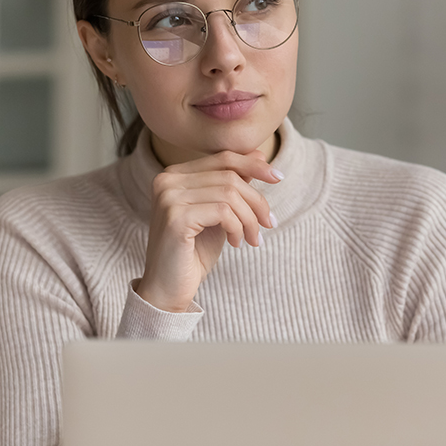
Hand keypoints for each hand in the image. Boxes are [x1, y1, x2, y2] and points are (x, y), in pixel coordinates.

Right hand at [135, 150, 282, 312]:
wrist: (168, 288)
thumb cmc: (193, 251)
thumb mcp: (219, 213)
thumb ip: (233, 185)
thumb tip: (260, 156)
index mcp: (174, 174)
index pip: (223, 158)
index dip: (254, 165)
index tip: (278, 178)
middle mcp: (167, 180)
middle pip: (230, 176)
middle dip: (256, 201)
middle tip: (268, 224)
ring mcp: (169, 198)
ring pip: (230, 194)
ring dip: (250, 219)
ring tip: (252, 238)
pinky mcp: (176, 218)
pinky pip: (223, 212)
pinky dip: (238, 228)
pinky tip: (236, 243)